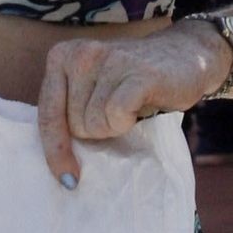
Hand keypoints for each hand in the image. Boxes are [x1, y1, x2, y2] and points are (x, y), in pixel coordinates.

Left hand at [36, 25, 232, 182]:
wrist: (185, 55)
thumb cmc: (133, 82)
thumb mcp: (92, 87)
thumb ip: (69, 109)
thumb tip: (58, 164)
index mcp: (61, 56)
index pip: (47, 115)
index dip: (55, 152)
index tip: (67, 179)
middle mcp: (80, 53)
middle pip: (74, 126)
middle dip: (96, 131)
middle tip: (118, 112)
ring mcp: (109, 60)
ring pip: (95, 125)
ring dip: (115, 127)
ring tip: (131, 106)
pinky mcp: (138, 73)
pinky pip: (116, 116)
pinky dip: (128, 122)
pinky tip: (140, 106)